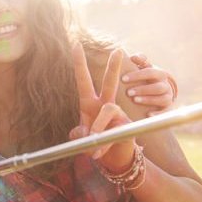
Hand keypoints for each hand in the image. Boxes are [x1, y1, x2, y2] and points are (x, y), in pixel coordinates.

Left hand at [71, 44, 134, 171]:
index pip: (83, 80)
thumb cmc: (94, 144)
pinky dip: (102, 144)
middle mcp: (104, 104)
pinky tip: (98, 153)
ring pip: (107, 110)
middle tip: (118, 50)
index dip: (79, 64)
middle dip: (114, 67)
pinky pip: (112, 130)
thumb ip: (79, 136)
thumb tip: (85, 134)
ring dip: (96, 128)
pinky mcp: (126, 125)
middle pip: (109, 82)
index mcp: (88, 103)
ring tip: (92, 145)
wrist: (112, 158)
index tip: (76, 44)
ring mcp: (117, 114)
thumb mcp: (81, 139)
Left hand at [125, 54, 177, 114]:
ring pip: (163, 99)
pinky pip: (166, 112)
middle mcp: (165, 86)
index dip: (137, 75)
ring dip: (149, 99)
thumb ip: (140, 61)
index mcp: (159, 74)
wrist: (158, 90)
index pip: (150, 72)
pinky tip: (148, 114)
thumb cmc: (145, 77)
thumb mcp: (144, 68)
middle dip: (143, 89)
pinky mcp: (167, 108)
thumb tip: (134, 57)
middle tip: (128, 92)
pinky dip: (159, 114)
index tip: (123, 79)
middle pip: (158, 87)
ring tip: (135, 100)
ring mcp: (168, 97)